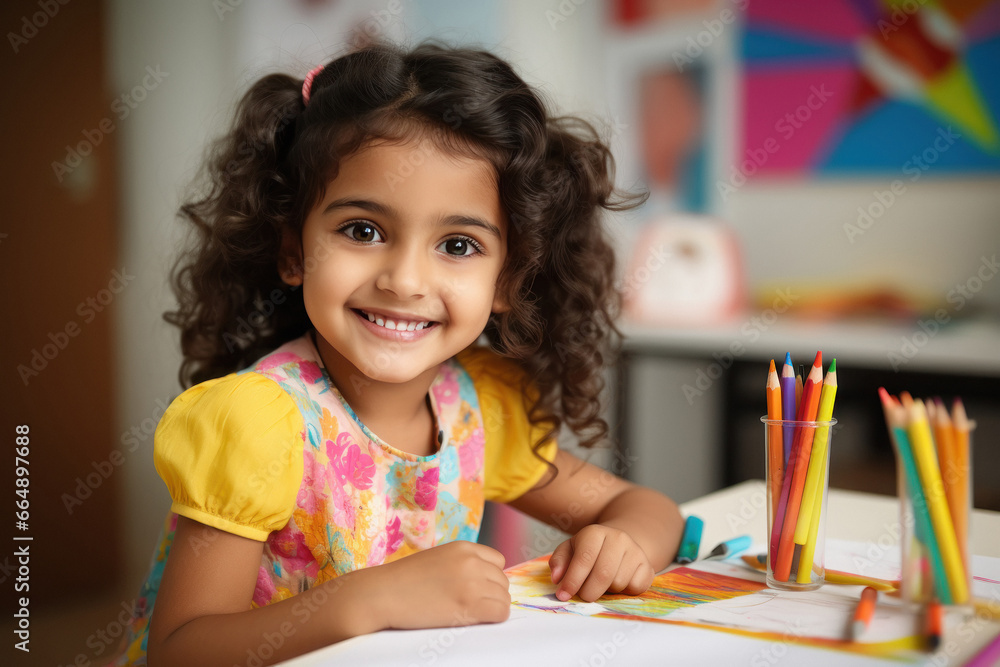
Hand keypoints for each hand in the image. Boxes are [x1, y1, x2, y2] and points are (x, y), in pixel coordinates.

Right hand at [375, 541, 509, 629]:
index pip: (499, 561)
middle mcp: (472, 561)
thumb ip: (462, 563)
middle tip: (469, 604)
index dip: (490, 577)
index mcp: (464, 547)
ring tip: (468, 613)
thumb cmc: (405, 581)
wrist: (382, 594)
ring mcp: (472, 582)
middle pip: (502, 581)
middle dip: (491, 594)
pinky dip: (493, 619)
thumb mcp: (438, 559)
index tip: (476, 589)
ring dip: (492, 608)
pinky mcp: (469, 605)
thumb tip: (486, 580)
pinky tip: (474, 620)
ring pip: (504, 598)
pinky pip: (500, 613)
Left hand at [548, 524, 654, 601]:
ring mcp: (635, 551)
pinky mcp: (648, 566)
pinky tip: (618, 583)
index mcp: (595, 532)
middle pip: (603, 574)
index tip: (563, 595)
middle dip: (588, 592)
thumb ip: (559, 561)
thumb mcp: (570, 550)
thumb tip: (556, 578)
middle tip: (582, 596)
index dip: (572, 580)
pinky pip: (636, 588)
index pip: (584, 558)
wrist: (618, 544)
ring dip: (606, 591)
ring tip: (601, 584)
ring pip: (619, 583)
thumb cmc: (589, 550)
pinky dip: (625, 592)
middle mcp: (618, 538)